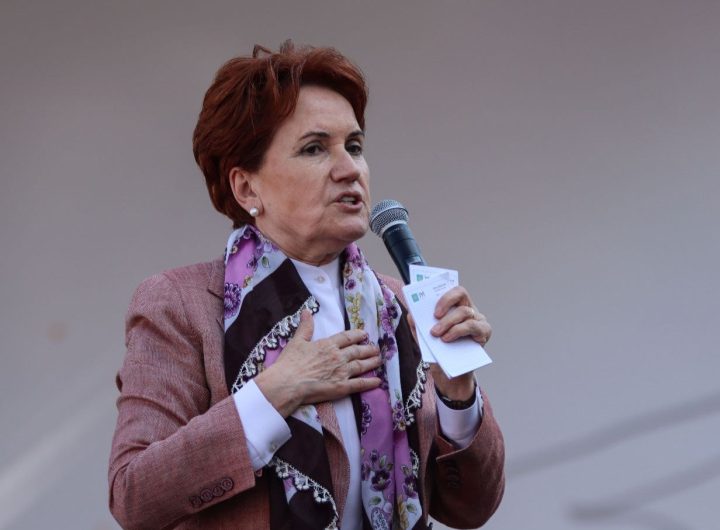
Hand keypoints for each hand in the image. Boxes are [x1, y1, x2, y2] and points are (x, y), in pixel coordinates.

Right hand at [254, 310, 382, 416]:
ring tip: (379, 359)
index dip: (356, 335)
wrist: (287, 384)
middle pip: (357, 351)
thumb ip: (305, 327)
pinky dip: (370, 382)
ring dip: (372, 362)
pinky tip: (378, 381)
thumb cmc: (290, 363)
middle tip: (376, 348)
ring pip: (361, 365)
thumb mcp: (297, 341)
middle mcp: (338, 357)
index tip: (364, 334)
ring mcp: (341, 372)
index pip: (346, 338)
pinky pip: (359, 384)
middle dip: (368, 349)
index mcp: (327, 345)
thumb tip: (306, 311)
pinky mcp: (341, 387)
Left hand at [411, 286, 491, 400]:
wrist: (449, 374)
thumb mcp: (423, 338)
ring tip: (437, 334)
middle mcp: (469, 309)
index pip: (452, 290)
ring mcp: (478, 319)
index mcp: (455, 306)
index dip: (442, 293)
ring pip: (465, 312)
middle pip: (461, 294)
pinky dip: (458, 331)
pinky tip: (447, 339)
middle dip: (445, 302)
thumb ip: (417, 326)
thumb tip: (411, 314)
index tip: (431, 303)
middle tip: (434, 316)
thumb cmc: (438, 351)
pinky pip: (473, 326)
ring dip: (448, 322)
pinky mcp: (484, 332)